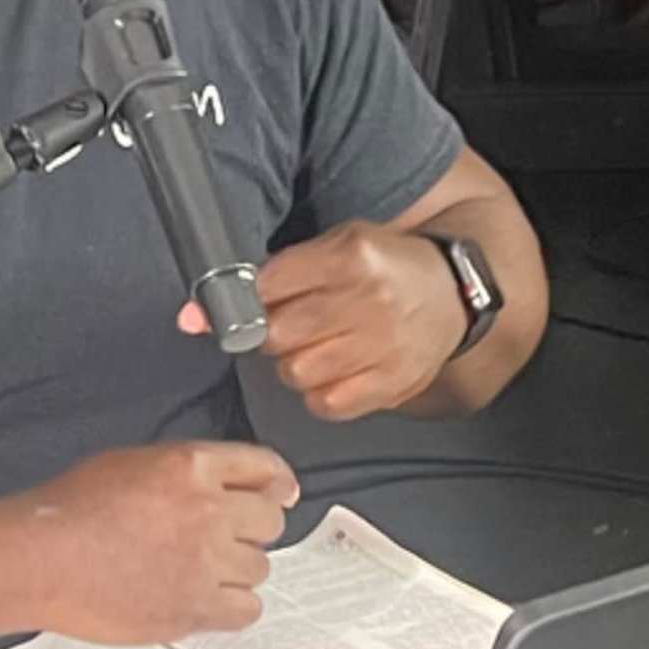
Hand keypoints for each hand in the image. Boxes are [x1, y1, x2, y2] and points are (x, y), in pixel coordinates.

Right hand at [13, 439, 302, 641]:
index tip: (280, 493)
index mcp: (190, 466)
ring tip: (203, 571)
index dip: (277, 483)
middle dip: (252, 529)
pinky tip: (209, 600)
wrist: (36, 558)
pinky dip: (233, 606)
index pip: (266, 468)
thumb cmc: (65, 512)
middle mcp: (206, 511)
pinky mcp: (193, 607)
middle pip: (270, 521)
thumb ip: (181, 472)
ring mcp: (203, 562)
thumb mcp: (128, 464)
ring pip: (260, 567)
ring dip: (238, 569)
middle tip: (227, 538)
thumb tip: (216, 486)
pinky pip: (246, 610)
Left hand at [208, 222, 468, 419]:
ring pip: (297, 372)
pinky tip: (333, 371)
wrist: (454, 294)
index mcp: (352, 256)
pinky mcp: (391, 383)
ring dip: (295, 364)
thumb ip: (275, 272)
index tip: (229, 309)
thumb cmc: (386, 267)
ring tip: (317, 346)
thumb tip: (193, 316)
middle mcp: (369, 300)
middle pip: (278, 334)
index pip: (269, 285)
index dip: (242, 302)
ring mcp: (383, 345)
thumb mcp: (339, 245)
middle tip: (288, 326)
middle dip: (270, 334)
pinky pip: (326, 403)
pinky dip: (319, 392)